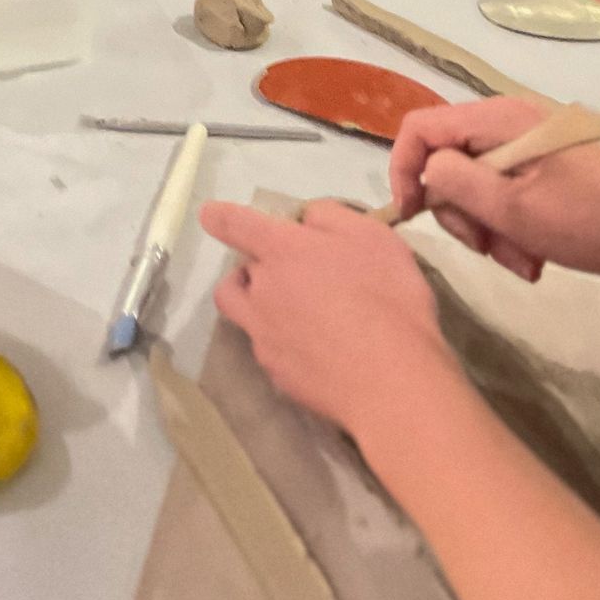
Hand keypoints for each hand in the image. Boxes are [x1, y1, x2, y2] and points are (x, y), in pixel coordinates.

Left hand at [200, 199, 464, 440]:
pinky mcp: (277, 376)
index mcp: (282, 251)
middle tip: (290, 277)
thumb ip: (332, 217)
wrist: (392, 385)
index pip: (236, 224)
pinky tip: (318, 353)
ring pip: (244, 314)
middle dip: (254, 271)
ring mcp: (265, 337)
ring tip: (294, 314)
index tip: (208, 214)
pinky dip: (284, 344)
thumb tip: (306, 219)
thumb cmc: (387, 301)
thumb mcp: (373, 238)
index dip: (220, 217)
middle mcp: (262, 292)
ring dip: (258, 306)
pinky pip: (269, 349)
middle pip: (237, 277)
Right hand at [390, 97, 599, 287]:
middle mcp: (506, 121)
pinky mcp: (540, 168)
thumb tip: (427, 172)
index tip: (412, 215)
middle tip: (484, 247)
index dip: (404, 168)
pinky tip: (534, 255)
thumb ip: (456, 182)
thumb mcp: (512, 208)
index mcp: (497, 118)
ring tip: (521, 258)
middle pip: (447, 161)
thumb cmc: (585, 220)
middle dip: (460, 212)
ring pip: (473, 185)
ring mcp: (525, 144)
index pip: (421, 127)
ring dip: (488, 228)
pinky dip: (508, 227)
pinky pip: (502, 193)